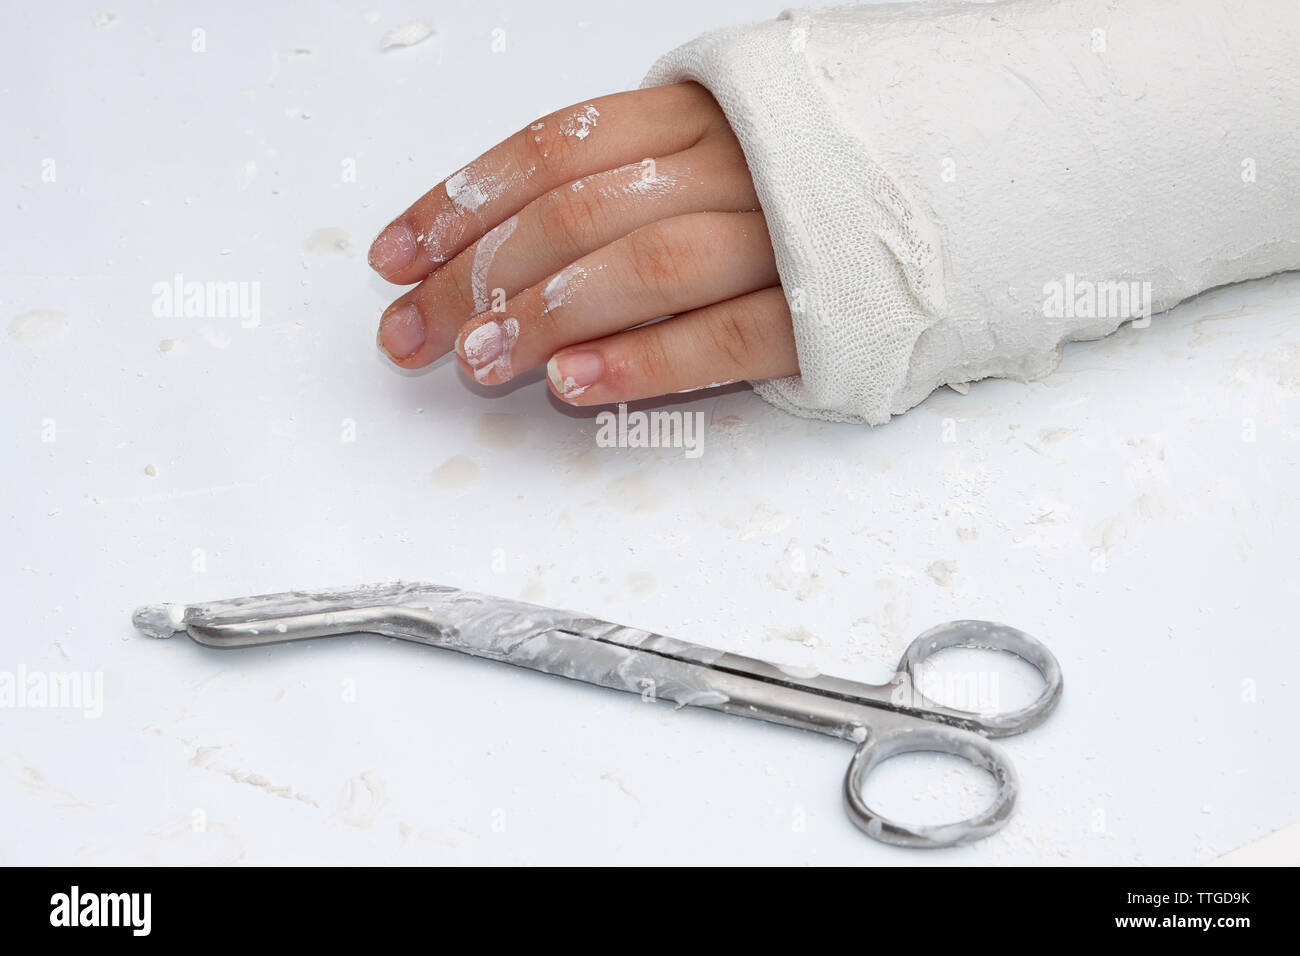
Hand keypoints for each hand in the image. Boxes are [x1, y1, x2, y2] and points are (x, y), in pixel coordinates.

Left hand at [368, 82, 796, 404]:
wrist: (989, 177)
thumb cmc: (836, 173)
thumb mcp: (729, 140)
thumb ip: (640, 171)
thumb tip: (515, 236)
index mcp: (702, 111)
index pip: (552, 149)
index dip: (463, 200)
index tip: (398, 253)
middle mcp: (735, 160)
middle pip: (578, 211)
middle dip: (479, 273)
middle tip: (415, 328)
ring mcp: (788, 230)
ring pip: (643, 265)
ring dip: (547, 314)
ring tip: (482, 359)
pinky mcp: (833, 306)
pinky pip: (727, 334)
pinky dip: (645, 361)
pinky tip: (576, 385)